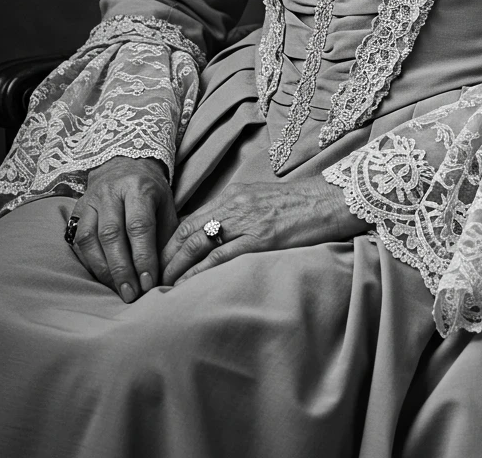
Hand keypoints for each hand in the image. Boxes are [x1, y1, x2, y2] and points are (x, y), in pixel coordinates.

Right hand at [69, 155, 176, 302]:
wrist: (126, 167)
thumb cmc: (151, 194)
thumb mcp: (166, 207)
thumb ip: (164, 239)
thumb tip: (163, 276)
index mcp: (138, 187)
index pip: (139, 226)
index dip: (143, 257)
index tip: (148, 283)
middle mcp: (111, 192)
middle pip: (112, 234)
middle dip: (122, 269)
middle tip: (132, 294)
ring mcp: (90, 200)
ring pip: (90, 239)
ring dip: (104, 270)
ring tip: (118, 290)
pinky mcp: (76, 211)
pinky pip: (78, 242)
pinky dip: (91, 263)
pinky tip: (104, 277)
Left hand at [160, 175, 361, 286]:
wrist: (330, 201)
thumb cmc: (299, 204)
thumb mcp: (262, 199)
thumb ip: (238, 212)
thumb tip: (215, 233)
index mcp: (234, 195)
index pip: (190, 219)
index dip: (169, 242)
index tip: (157, 261)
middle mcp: (234, 205)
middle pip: (187, 231)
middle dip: (165, 256)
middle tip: (151, 278)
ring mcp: (247, 221)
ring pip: (198, 244)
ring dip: (176, 267)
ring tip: (162, 286)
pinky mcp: (261, 238)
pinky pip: (221, 257)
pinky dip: (199, 272)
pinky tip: (187, 285)